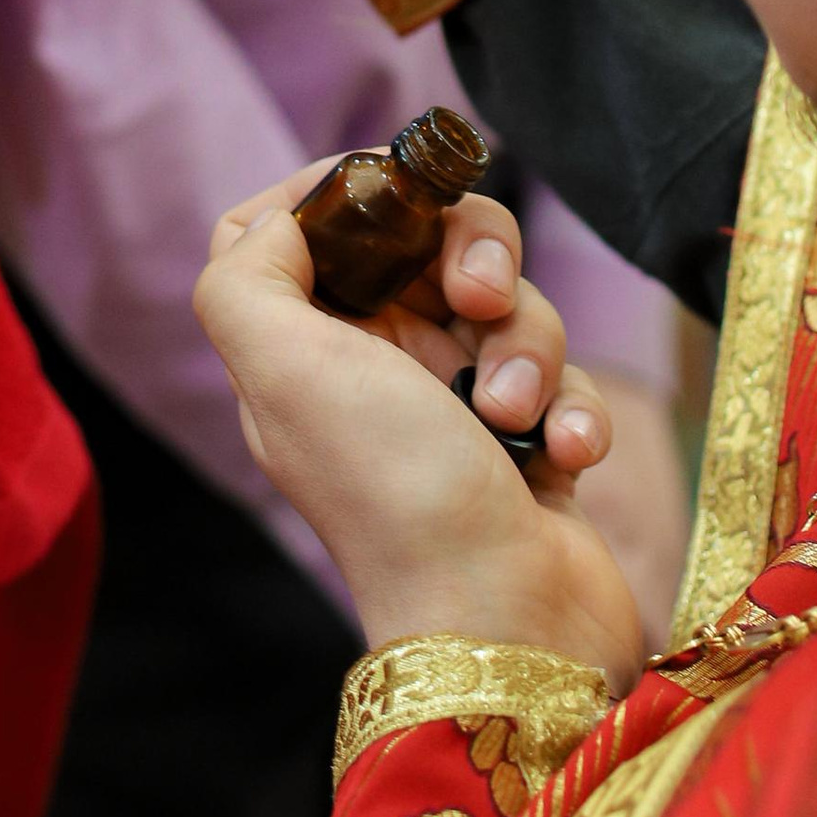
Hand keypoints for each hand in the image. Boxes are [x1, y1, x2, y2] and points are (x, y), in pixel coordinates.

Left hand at [194, 170, 646, 689]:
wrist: (505, 623)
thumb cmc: (391, 489)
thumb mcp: (281, 367)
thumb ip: (246, 274)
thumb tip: (285, 221)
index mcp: (299, 352)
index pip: (300, 232)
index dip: (345, 195)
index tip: (398, 193)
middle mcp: (369, 374)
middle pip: (424, 249)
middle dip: (474, 256)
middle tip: (481, 298)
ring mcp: (452, 411)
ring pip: (508, 309)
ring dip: (529, 344)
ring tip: (515, 412)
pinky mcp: (529, 448)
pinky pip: (563, 380)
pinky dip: (571, 407)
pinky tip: (565, 455)